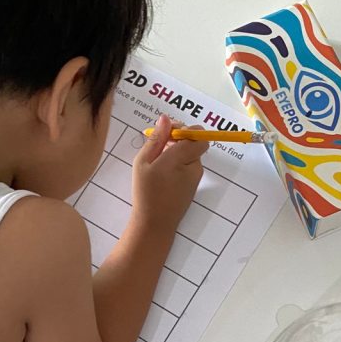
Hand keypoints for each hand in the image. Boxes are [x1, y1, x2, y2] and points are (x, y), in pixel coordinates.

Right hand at [131, 115, 207, 234]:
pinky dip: (178, 165)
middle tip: (158, 147)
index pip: (197, 134)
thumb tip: (166, 118)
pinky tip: (163, 174)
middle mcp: (194, 165)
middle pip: (194, 142)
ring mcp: (196, 176)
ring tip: (157, 163)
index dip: (184, 129)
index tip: (167, 133)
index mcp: (181, 157)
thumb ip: (156, 138)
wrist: (155, 223)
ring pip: (191, 154)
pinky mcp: (194, 185)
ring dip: (177, 153)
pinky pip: (189, 167)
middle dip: (179, 140)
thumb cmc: (146, 192)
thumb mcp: (143, 162)